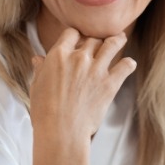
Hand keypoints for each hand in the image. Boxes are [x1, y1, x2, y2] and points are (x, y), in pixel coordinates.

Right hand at [29, 27, 135, 147]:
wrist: (60, 131)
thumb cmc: (44, 111)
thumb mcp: (36, 86)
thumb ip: (41, 69)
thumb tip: (38, 59)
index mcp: (59, 55)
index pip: (71, 33)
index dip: (76, 35)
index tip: (79, 39)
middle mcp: (79, 58)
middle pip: (93, 38)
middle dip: (96, 40)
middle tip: (99, 43)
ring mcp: (96, 69)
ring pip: (112, 44)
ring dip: (117, 40)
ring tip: (120, 39)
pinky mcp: (110, 83)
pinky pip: (125, 66)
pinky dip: (128, 64)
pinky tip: (128, 64)